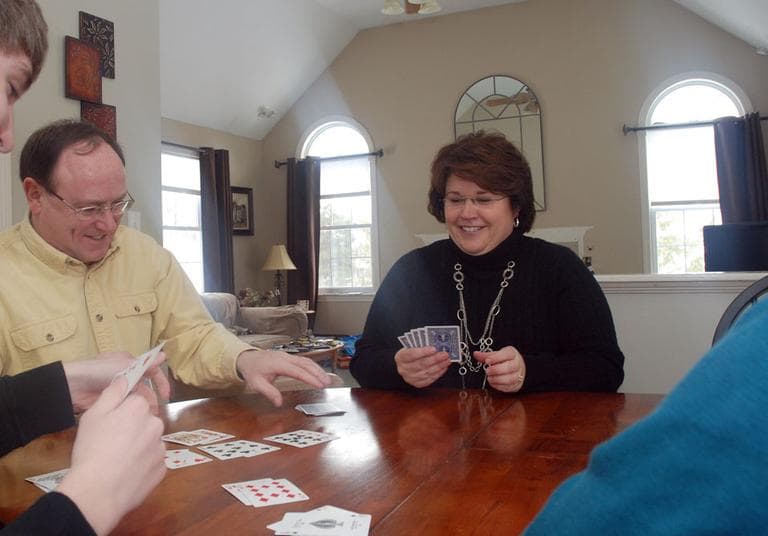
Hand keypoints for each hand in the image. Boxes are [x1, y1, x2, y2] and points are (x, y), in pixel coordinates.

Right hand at [57, 377, 165, 535]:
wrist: (98, 491)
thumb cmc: (92, 449)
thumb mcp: (93, 415)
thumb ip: (112, 393)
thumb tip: (125, 378)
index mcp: (139, 408)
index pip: (135, 402)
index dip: (121, 413)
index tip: (110, 425)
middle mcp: (156, 424)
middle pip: (145, 421)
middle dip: (133, 429)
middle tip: (111, 444)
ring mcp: (161, 448)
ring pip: (149, 442)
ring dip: (138, 448)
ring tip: (117, 461)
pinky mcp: (162, 469)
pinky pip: (152, 462)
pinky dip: (142, 466)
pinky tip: (126, 473)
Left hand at [63, 351, 170, 411]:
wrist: (72, 386)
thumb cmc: (99, 371)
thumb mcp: (125, 365)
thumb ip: (146, 363)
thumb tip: (164, 355)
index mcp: (129, 363)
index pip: (151, 371)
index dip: (160, 382)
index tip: (166, 395)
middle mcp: (125, 375)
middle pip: (144, 387)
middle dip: (151, 398)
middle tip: (155, 410)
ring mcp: (117, 389)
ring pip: (135, 398)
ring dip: (142, 406)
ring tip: (146, 416)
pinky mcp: (109, 401)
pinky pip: (125, 406)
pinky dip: (131, 411)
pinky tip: (135, 418)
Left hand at [236, 349, 330, 406]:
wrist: (246, 358)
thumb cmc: (252, 370)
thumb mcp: (256, 384)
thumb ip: (269, 392)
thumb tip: (279, 403)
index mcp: (278, 364)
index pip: (298, 371)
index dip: (310, 378)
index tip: (319, 385)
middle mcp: (285, 358)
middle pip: (306, 364)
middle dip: (318, 373)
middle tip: (327, 383)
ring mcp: (288, 356)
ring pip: (307, 360)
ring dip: (317, 369)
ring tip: (326, 379)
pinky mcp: (289, 357)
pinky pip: (304, 360)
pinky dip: (313, 366)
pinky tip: (318, 373)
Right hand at [394, 346, 450, 387]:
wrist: (406, 364)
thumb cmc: (411, 353)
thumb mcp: (412, 347)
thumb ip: (421, 346)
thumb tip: (435, 345)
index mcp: (400, 357)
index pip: (411, 354)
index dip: (423, 352)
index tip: (434, 348)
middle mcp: (403, 369)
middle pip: (420, 364)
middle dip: (435, 359)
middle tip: (444, 354)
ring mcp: (410, 378)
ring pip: (426, 372)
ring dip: (439, 366)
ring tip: (447, 360)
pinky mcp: (417, 384)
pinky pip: (429, 379)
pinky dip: (438, 373)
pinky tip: (443, 367)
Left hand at [474, 346, 525, 392]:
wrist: (516, 368)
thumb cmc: (504, 360)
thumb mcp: (496, 354)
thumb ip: (486, 355)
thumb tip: (475, 354)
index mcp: (512, 354)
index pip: (507, 354)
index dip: (496, 358)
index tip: (487, 361)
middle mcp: (518, 364)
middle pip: (510, 367)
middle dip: (496, 370)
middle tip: (487, 371)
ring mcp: (519, 375)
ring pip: (510, 379)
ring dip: (498, 379)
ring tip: (489, 378)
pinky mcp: (517, 385)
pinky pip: (509, 387)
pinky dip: (499, 386)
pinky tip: (493, 383)